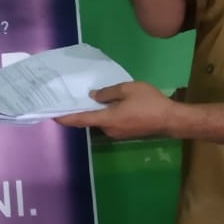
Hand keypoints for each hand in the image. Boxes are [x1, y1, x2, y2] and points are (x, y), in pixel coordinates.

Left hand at [55, 81, 177, 139]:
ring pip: (101, 121)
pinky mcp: (126, 133)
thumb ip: (108, 93)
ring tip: (89, 98)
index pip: (80, 119)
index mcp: (107, 119)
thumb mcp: (128, 89)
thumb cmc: (150, 103)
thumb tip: (93, 97)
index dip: (65, 118)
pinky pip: (110, 122)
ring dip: (95, 112)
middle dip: (80, 111)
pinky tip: (108, 104)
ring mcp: (117, 133)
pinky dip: (105, 114)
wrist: (171, 120)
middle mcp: (109, 130)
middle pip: (90, 120)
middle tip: (70, 99)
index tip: (52, 115)